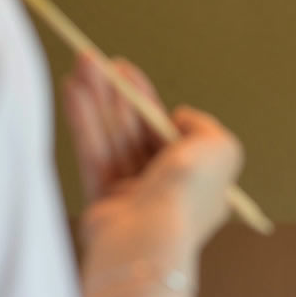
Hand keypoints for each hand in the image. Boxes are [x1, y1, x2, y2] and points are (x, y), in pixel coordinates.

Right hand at [63, 54, 243, 264]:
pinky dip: (83, 122)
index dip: (147, 100)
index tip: (127, 73)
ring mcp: (133, 198)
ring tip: (82, 65)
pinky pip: (92, 155)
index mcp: (199, 180)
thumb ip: (204, 126)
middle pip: (135, 132)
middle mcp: (166, 189)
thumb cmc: (190, 193)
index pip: (169, 133)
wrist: (150, 235)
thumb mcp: (222, 148)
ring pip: (111, 139)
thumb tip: (179, 117)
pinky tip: (73, 91)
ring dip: (96, 100)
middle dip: (115, 95)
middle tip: (97, 62)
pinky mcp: (102, 205)